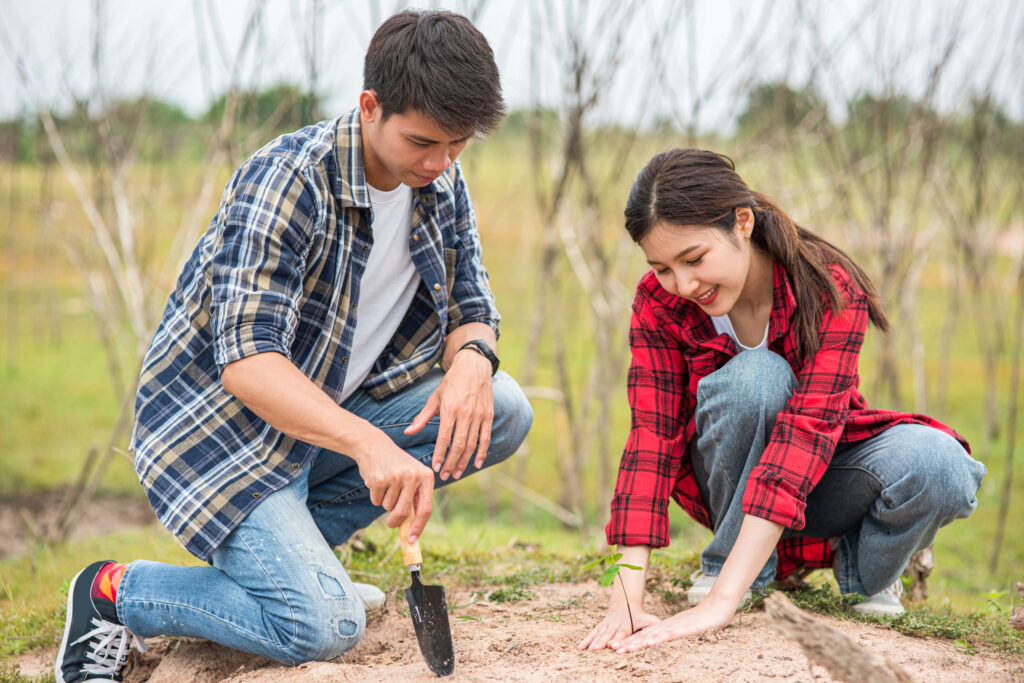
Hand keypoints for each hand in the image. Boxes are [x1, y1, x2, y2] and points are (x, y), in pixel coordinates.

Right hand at [355, 431, 433, 542]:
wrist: (374, 445)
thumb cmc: (396, 466)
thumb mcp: (412, 477)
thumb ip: (415, 500)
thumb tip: (412, 532)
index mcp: (426, 476)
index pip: (426, 509)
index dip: (419, 527)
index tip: (412, 540)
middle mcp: (413, 476)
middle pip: (404, 512)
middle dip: (395, 522)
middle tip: (391, 524)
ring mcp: (396, 477)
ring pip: (388, 507)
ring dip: (384, 502)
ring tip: (386, 485)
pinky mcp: (379, 479)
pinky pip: (376, 501)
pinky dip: (375, 496)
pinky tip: (377, 481)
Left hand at [405, 348, 492, 480]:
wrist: (474, 366)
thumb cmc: (451, 383)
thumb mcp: (435, 398)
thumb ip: (422, 417)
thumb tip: (408, 432)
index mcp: (450, 409)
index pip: (444, 438)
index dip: (440, 455)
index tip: (436, 468)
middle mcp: (466, 413)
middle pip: (459, 445)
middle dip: (452, 463)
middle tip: (446, 476)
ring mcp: (479, 415)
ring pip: (472, 444)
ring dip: (464, 461)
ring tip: (457, 473)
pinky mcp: (488, 415)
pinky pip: (486, 438)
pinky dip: (482, 452)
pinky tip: (476, 463)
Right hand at [578, 608, 660, 650]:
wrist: (625, 604)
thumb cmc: (639, 616)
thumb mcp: (648, 618)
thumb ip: (653, 625)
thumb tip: (662, 631)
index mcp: (627, 624)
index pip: (622, 633)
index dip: (618, 639)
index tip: (613, 645)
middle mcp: (615, 625)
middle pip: (608, 634)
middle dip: (603, 642)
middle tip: (597, 649)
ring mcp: (606, 625)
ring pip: (599, 634)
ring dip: (594, 642)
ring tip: (589, 650)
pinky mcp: (600, 627)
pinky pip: (592, 633)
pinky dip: (586, 640)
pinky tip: (580, 648)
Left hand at [610, 598, 734, 652]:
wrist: (720, 605)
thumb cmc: (707, 618)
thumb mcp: (690, 629)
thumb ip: (680, 633)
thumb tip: (671, 639)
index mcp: (668, 626)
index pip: (647, 635)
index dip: (632, 641)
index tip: (619, 647)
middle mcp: (668, 625)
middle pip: (645, 635)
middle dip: (628, 643)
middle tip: (613, 649)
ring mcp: (675, 626)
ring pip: (652, 635)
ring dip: (636, 642)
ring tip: (622, 648)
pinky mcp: (684, 627)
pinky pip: (668, 634)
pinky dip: (656, 638)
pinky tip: (647, 642)